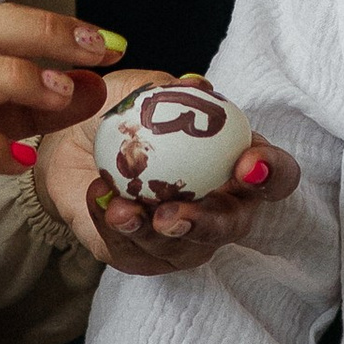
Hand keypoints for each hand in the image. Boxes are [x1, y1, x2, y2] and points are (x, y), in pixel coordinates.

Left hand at [34, 74, 299, 279]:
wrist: (66, 138)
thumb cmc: (120, 112)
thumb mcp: (143, 89)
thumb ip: (173, 89)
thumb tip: (198, 87)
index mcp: (234, 162)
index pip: (277, 175)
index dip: (272, 173)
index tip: (248, 165)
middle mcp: (219, 205)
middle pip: (233, 226)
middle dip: (206, 223)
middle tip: (172, 215)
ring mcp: (184, 238)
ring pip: (182, 248)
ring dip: (149, 231)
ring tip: (121, 209)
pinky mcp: (142, 256)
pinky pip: (134, 252)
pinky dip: (114, 226)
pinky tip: (99, 200)